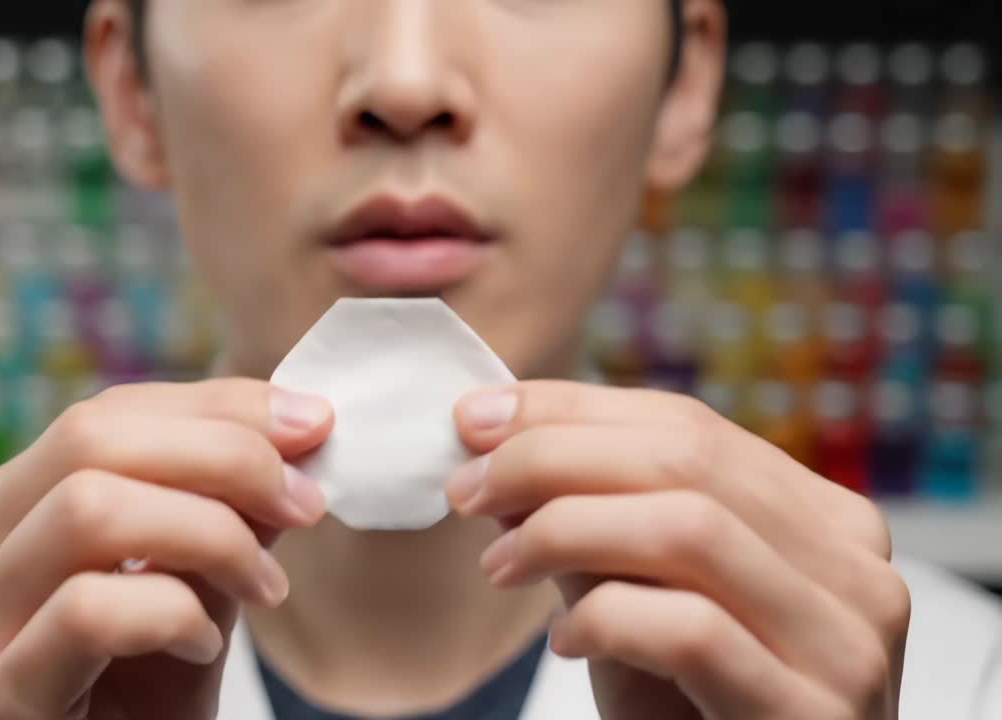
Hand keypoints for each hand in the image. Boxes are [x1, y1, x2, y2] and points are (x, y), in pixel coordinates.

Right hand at [0, 379, 332, 719]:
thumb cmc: (128, 718)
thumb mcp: (186, 602)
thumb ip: (222, 521)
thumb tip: (297, 436)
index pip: (105, 416)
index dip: (217, 407)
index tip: (311, 425)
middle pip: (90, 438)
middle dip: (224, 454)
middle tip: (305, 500)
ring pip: (89, 509)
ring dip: (211, 534)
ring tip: (265, 590)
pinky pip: (92, 610)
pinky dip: (174, 614)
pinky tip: (200, 647)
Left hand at [449, 382, 908, 719]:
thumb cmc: (694, 716)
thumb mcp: (638, 605)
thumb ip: (591, 529)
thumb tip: (497, 447)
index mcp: (821, 520)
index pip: (688, 426)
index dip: (571, 411)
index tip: (476, 420)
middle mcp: (853, 566)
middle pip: (687, 460)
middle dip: (552, 458)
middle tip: (468, 487)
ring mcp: (845, 640)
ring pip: (688, 528)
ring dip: (565, 529)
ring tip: (500, 567)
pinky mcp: (813, 710)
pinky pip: (690, 629)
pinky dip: (606, 619)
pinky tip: (566, 642)